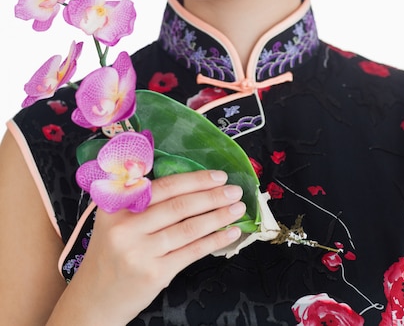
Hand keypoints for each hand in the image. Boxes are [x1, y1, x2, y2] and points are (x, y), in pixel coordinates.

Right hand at [62, 169, 244, 324]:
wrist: (95, 298)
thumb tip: (185, 180)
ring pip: (188, 228)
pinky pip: (191, 252)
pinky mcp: (154, 273)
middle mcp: (126, 226)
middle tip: (234, 190)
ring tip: (237, 208)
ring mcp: (140, 251)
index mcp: (117, 205)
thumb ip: (139, 198)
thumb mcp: (114, 219)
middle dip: (212, 196)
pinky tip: (229, 233)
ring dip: (218, 216)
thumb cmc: (111, 253)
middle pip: (178, 205)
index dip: (193, 180)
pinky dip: (213, 241)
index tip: (217, 176)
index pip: (162, 186)